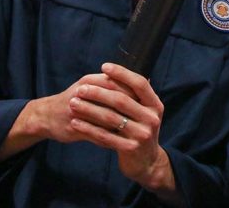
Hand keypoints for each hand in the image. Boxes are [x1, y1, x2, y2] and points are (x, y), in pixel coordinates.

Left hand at [66, 63, 171, 189]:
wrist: (146, 162)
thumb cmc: (139, 130)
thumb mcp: (144, 113)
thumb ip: (134, 96)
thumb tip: (115, 73)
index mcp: (155, 105)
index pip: (140, 83)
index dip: (122, 73)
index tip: (104, 66)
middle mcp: (151, 118)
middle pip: (122, 100)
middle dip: (98, 92)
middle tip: (80, 88)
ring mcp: (142, 134)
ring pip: (110, 118)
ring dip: (89, 109)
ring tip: (73, 103)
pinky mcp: (129, 148)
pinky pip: (104, 136)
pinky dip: (88, 128)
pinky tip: (75, 123)